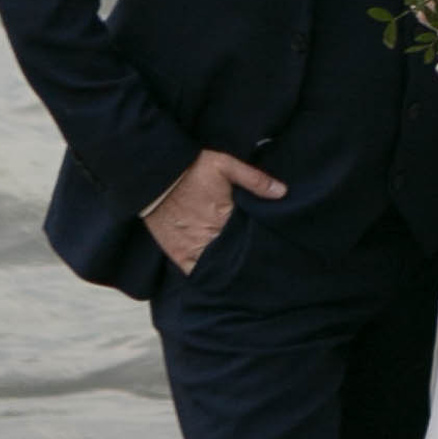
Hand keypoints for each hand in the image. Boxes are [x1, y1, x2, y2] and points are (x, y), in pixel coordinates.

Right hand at [142, 148, 284, 275]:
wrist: (155, 177)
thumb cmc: (192, 168)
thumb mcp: (225, 165)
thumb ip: (254, 179)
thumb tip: (282, 192)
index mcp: (226, 215)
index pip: (249, 236)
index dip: (258, 239)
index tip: (267, 241)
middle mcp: (210, 236)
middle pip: (235, 253)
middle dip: (244, 254)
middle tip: (257, 258)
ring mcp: (193, 247)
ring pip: (217, 266)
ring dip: (227, 267)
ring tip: (239, 268)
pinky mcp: (177, 253)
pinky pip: (195, 272)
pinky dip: (206, 274)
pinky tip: (216, 274)